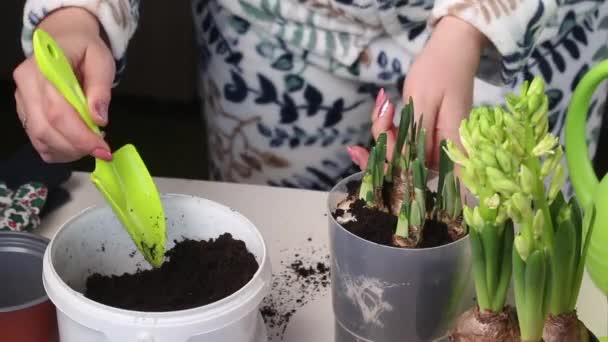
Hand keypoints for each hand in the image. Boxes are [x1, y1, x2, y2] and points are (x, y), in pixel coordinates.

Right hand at [13, 7, 114, 162]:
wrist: (65, 40)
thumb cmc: (85, 49)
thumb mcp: (101, 60)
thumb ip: (100, 88)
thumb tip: (99, 119)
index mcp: (42, 69)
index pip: (57, 111)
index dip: (80, 135)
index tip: (103, 149)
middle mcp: (25, 87)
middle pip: (45, 128)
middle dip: (76, 146)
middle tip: (102, 150)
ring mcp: (22, 102)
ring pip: (39, 138)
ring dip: (68, 151)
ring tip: (92, 145)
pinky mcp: (25, 114)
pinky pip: (38, 141)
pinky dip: (59, 151)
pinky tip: (77, 146)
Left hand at [347, 16, 486, 170]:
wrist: (452, 50)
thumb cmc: (440, 73)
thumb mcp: (421, 104)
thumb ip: (413, 139)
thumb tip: (403, 170)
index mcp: (448, 151)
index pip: (418, 179)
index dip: (388, 176)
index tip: (364, 159)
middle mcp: (443, 156)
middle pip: (404, 168)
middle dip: (382, 144)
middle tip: (382, 114)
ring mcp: (434, 147)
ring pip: (398, 153)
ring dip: (384, 130)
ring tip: (385, 103)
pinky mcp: (426, 137)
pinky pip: (402, 140)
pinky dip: (389, 125)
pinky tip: (386, 104)